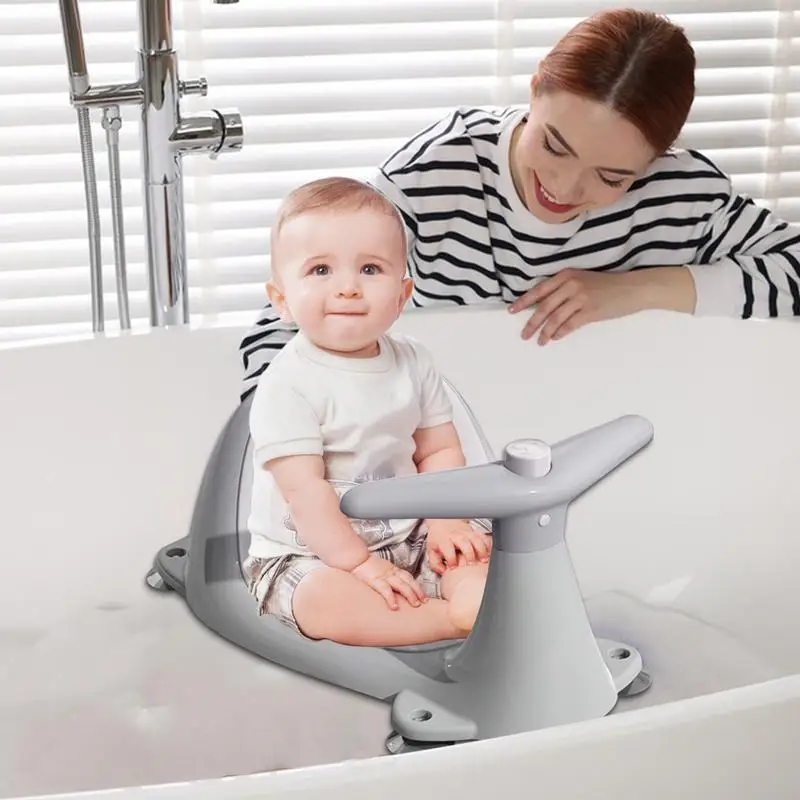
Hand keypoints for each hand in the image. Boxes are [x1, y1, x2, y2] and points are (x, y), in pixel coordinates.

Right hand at [350, 553, 426, 609]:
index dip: (417, 586)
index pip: (408, 577)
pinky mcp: (375, 580)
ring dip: (410, 594)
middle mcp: (390, 572)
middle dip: (417, 591)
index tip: (423, 595)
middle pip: (408, 581)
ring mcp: (383, 576)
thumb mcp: (379, 569)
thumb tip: (391, 587)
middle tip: (424, 601)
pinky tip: (395, 607)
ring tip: (416, 604)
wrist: (353, 558)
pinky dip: (391, 598)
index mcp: (391, 569)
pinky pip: (385, 590)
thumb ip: (385, 576)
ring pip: (401, 585)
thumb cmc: (364, 566)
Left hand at [425, 519, 491, 573]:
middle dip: (469, 553)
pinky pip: (483, 536)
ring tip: (484, 560)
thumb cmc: (438, 539)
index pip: (447, 548)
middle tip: (472, 563)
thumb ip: (435, 563)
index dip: (451, 559)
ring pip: (475, 538)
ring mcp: (466, 533)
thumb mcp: (431, 550)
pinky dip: (487, 543)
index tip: (453, 567)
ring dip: (481, 549)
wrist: (443, 523)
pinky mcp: (474, 532)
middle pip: (464, 542)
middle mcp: (455, 535)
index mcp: (444, 540)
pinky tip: (489, 551)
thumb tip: (443, 572)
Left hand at [509, 269, 647, 344]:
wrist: (633, 288)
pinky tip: (554, 338)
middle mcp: (571, 284)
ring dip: (545, 332)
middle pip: (544, 306)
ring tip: (539, 341)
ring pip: (555, 318)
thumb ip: (564, 290)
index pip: (539, 290)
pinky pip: (569, 325)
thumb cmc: (607, 286)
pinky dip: (559, 333)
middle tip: (523, 335)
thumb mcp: (583, 281)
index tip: (512, 311)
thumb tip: (544, 307)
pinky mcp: (591, 311)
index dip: (524, 301)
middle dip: (531, 322)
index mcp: (566, 275)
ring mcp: (581, 297)